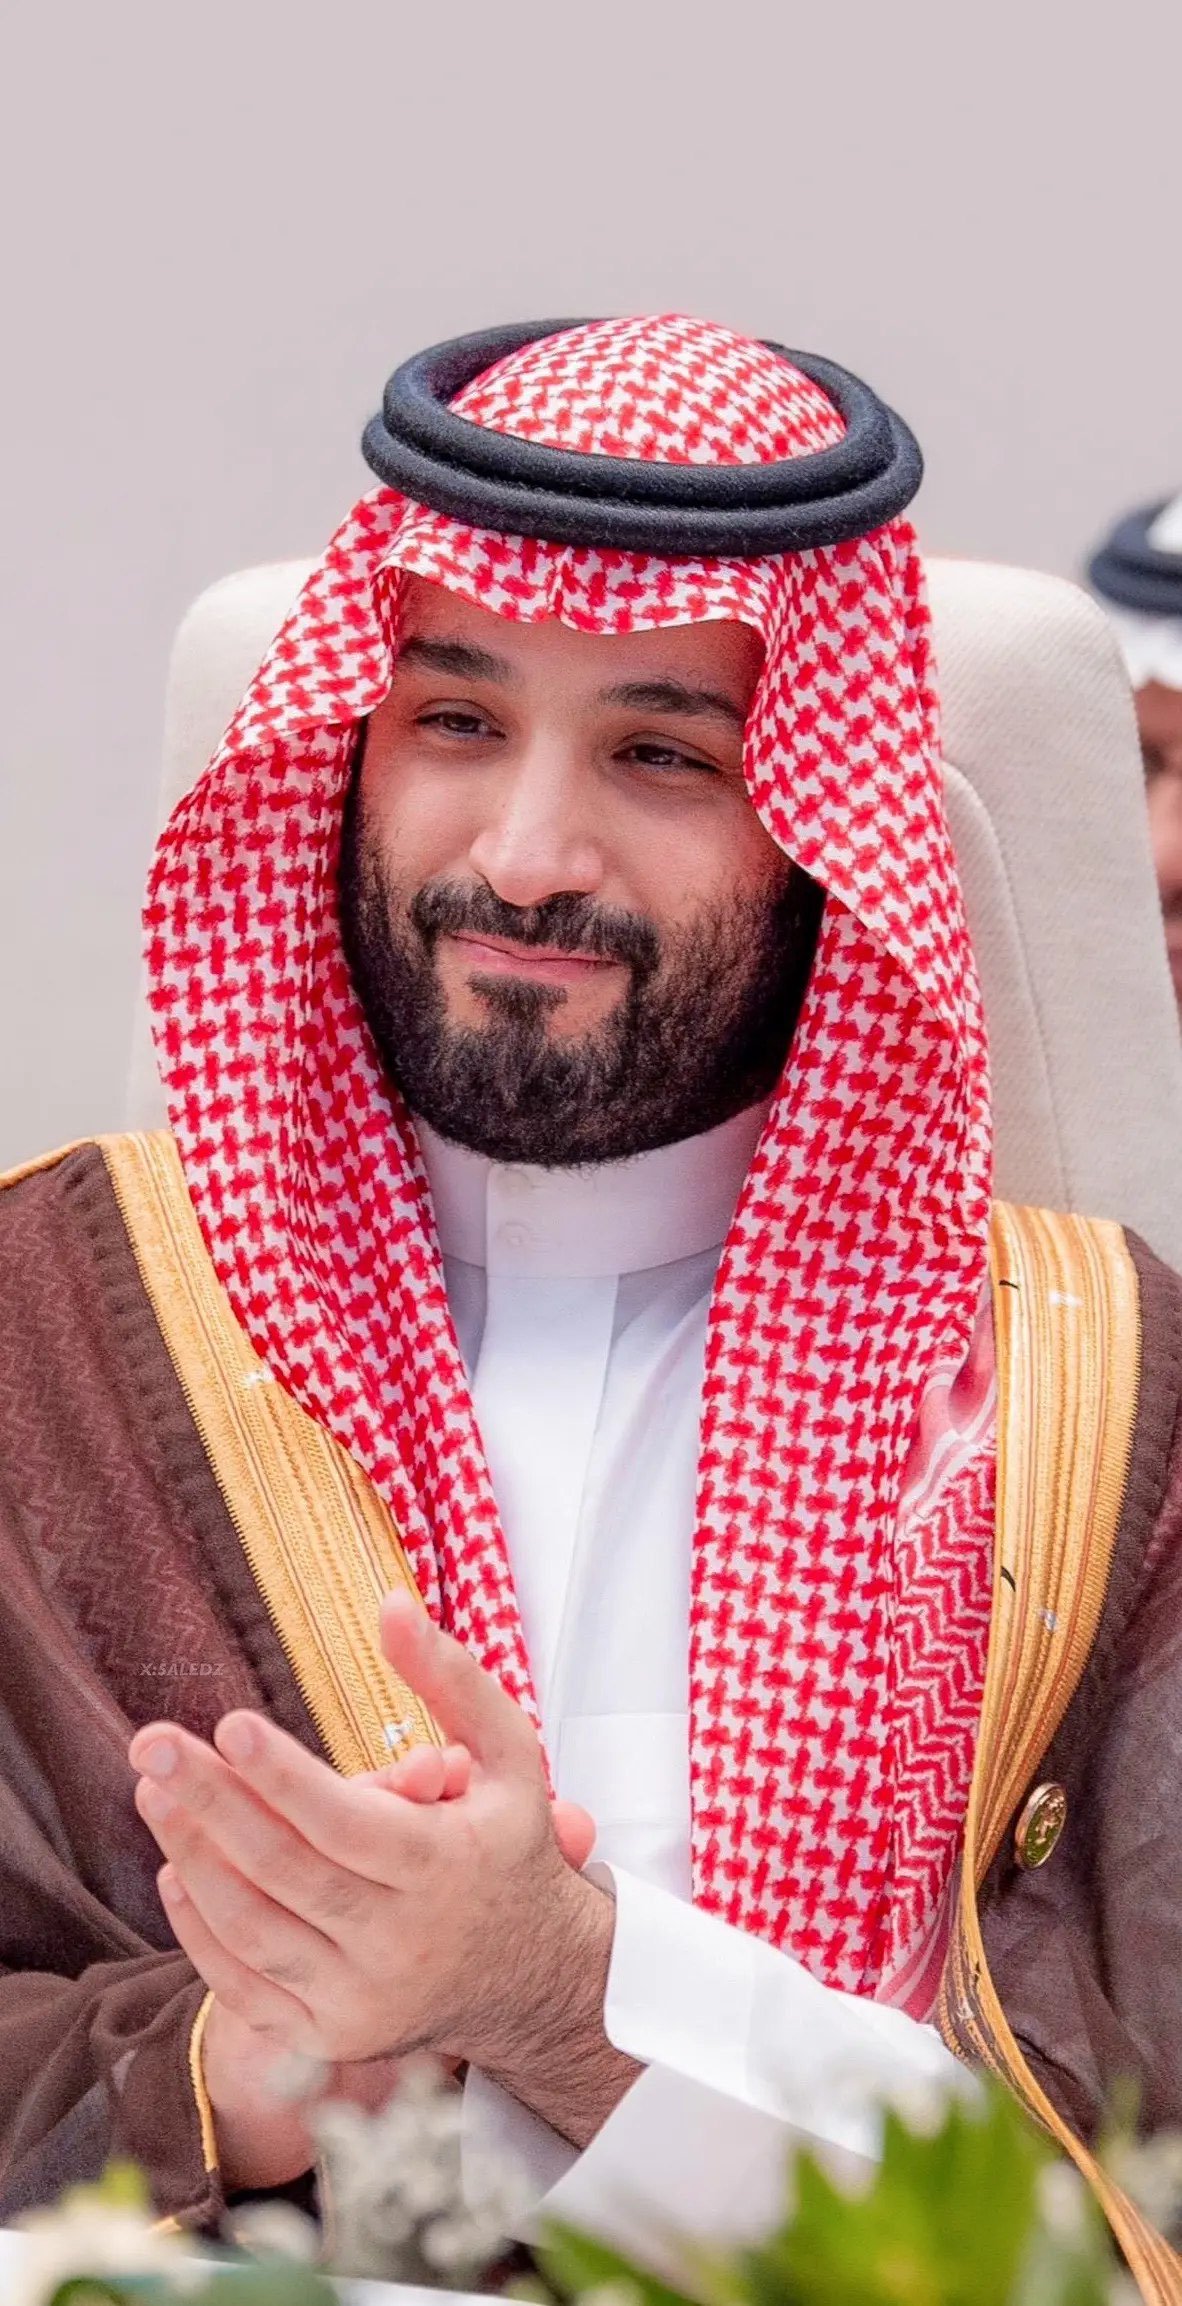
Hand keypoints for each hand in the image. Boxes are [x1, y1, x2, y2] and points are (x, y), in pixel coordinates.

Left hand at [129, 1598, 634, 2145]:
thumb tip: (391, 1604)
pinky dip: (200, 1928)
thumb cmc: (508, 1848)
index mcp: (444, 1869)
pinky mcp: (327, 2036)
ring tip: (151, 1790)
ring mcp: (360, 1999)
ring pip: (254, 1928)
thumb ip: (453, 1678)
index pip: (348, 1823)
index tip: (228, 1724)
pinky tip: (175, 1867)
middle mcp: (401, 1943)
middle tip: (151, 1744)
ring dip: (193, 1856)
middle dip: (211, 1802)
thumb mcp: (511, 1756)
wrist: (531, 1980)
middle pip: (285, 1870)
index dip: (284, 1777)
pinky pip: (245, 1985)